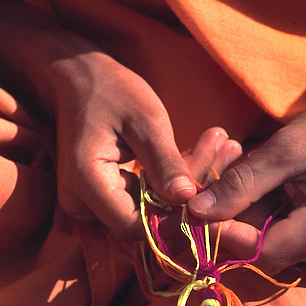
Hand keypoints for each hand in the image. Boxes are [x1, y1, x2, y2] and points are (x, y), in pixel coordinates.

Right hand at [52, 52, 241, 239]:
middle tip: (225, 153)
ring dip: (182, 189)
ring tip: (219, 147)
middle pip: (143, 222)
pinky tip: (197, 155)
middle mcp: (80, 200)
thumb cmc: (112, 91)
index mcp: (85, 181)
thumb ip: (164, 161)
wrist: (81, 78)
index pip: (133, 226)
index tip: (206, 190)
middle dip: (185, 198)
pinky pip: (140, 202)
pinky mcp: (102, 196)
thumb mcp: (145, 120)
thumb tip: (188, 198)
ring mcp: (88, 202)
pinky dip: (168, 184)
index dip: (171, 219)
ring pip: (146, 213)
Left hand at [188, 80, 305, 274]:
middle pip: (270, 250)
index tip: (198, 207)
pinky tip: (271, 182)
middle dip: (239, 218)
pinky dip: (276, 213)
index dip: (225, 234)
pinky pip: (299, 235)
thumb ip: (241, 185)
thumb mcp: (286, 149)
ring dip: (255, 213)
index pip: (262, 251)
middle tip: (220, 180)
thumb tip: (196, 211)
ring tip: (246, 171)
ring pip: (281, 243)